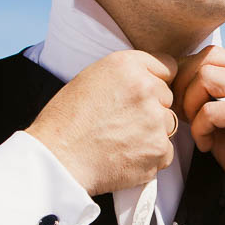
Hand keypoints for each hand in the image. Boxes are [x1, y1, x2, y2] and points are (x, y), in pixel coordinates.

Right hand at [27, 50, 177, 195]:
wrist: (57, 159)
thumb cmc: (65, 121)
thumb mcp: (91, 78)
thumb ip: (127, 74)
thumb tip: (153, 79)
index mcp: (127, 65)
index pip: (166, 66)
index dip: (153, 81)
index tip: (140, 94)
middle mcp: (146, 88)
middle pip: (167, 97)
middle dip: (152, 108)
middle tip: (121, 121)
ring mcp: (155, 120)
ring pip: (167, 124)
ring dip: (152, 132)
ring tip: (121, 140)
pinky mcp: (158, 150)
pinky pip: (165, 152)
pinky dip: (150, 157)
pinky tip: (125, 156)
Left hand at [173, 46, 224, 224]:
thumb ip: (214, 94)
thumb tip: (176, 80)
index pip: (215, 54)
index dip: (189, 74)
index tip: (182, 100)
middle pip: (208, 58)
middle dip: (185, 84)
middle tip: (183, 113)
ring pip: (206, 77)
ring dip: (191, 104)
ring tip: (198, 129)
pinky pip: (209, 111)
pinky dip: (199, 129)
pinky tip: (207, 145)